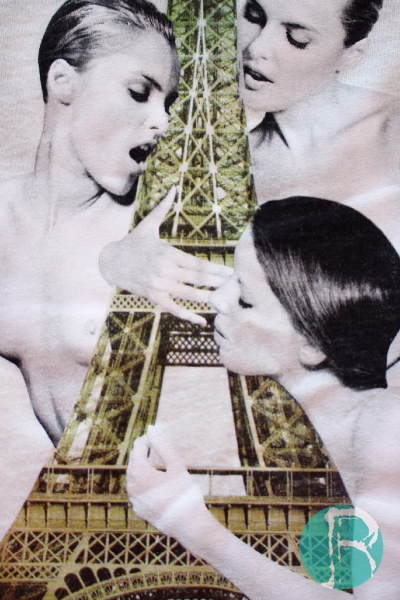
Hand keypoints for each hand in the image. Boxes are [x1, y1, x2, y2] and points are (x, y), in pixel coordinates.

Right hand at [99, 187, 232, 325]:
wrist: (111, 263)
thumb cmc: (133, 243)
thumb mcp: (147, 225)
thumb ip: (162, 208)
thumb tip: (173, 188)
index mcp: (167, 253)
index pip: (197, 263)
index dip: (215, 269)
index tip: (230, 272)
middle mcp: (164, 271)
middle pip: (197, 279)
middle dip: (217, 283)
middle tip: (236, 287)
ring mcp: (159, 286)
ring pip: (189, 294)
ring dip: (208, 299)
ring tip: (226, 303)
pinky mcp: (154, 297)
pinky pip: (174, 308)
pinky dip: (188, 315)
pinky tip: (202, 320)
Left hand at [127, 426, 207, 542]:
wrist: (189, 526)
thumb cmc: (184, 493)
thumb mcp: (175, 465)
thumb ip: (162, 445)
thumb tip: (151, 428)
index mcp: (138, 473)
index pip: (138, 448)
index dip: (148, 439)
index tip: (158, 435)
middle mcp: (131, 487)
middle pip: (134, 462)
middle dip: (143, 452)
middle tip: (156, 445)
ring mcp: (134, 500)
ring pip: (134, 477)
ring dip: (143, 467)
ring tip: (157, 461)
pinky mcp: (139, 510)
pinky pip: (138, 491)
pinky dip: (145, 482)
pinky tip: (157, 482)